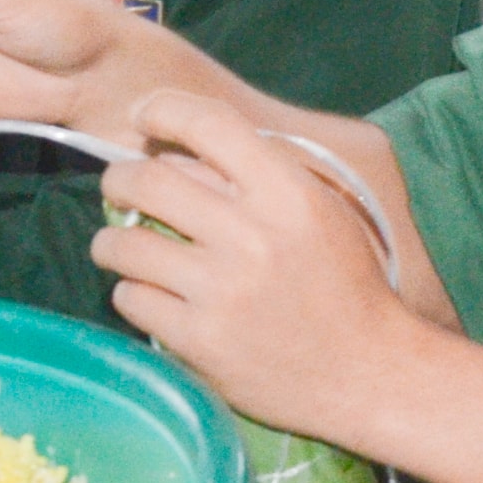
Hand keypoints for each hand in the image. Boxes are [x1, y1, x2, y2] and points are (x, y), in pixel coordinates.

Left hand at [93, 89, 415, 435]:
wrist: (370, 373)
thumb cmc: (348, 286)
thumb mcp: (326, 213)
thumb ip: (267, 176)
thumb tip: (186, 148)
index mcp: (289, 194)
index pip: (208, 124)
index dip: (163, 109)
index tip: (144, 117)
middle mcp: (253, 235)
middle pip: (146, 179)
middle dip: (119, 180)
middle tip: (122, 190)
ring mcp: (222, 290)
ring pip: (123, 243)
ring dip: (112, 242)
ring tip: (123, 249)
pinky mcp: (199, 339)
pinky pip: (131, 298)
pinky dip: (133, 293)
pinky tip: (151, 297)